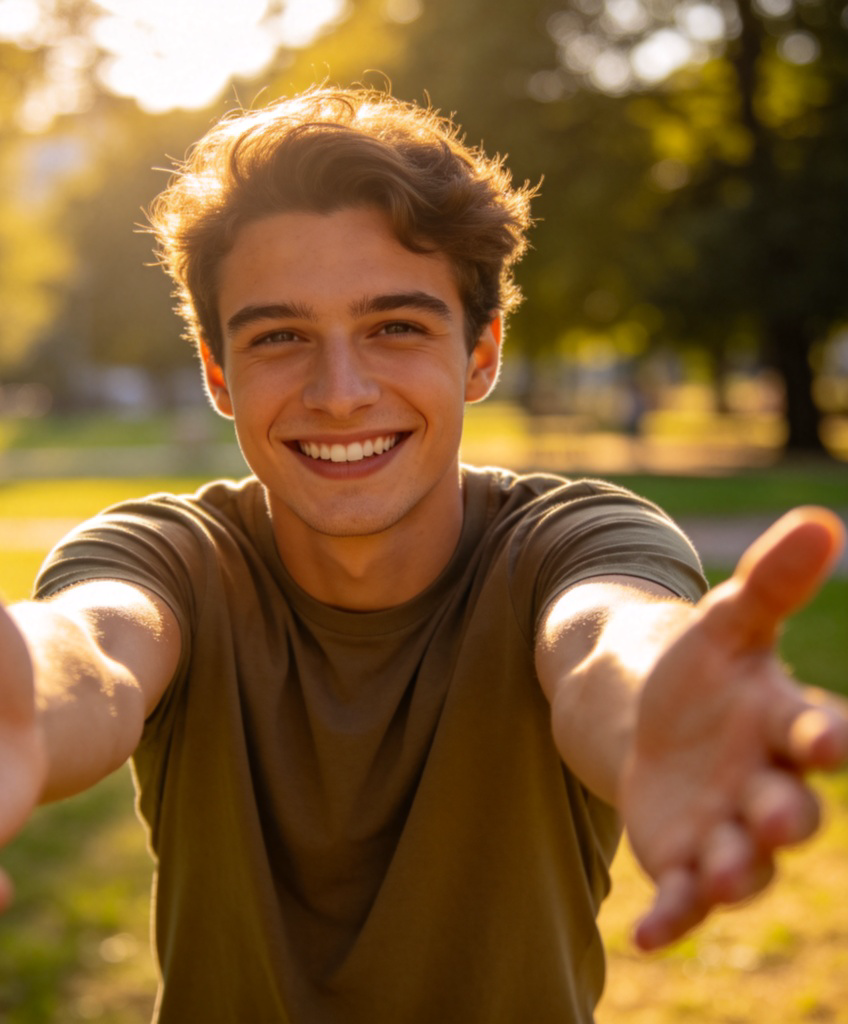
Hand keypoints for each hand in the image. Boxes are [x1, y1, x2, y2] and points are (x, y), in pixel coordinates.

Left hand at [620, 506, 847, 950]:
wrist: (653, 714)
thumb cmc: (704, 669)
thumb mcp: (728, 622)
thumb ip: (771, 583)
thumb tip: (819, 520)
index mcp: (787, 724)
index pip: (820, 735)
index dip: (827, 739)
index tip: (829, 740)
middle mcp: (769, 784)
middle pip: (790, 809)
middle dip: (785, 816)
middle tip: (773, 819)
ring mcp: (729, 828)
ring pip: (744, 861)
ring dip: (734, 872)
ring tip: (716, 876)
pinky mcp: (687, 858)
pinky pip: (685, 895)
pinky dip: (672, 914)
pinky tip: (644, 934)